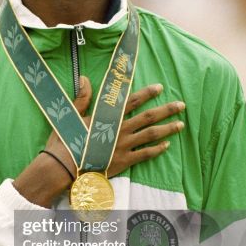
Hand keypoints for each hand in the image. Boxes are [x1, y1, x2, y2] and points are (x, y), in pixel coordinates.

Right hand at [13, 76, 184, 207]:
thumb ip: (83, 98)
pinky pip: (145, 154)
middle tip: (181, 105)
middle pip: (148, 117)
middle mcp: (120, 129)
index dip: (147, 93)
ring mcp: (124, 146)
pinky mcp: (124, 161)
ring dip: (167, 129)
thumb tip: (85, 78)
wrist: (65, 166)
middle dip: (166, 110)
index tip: (160, 87)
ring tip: (180, 124)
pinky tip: (166, 145)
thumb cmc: (67, 141)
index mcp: (109, 116)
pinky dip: (157, 149)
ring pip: (151, 135)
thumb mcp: (73, 116)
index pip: (132, 101)